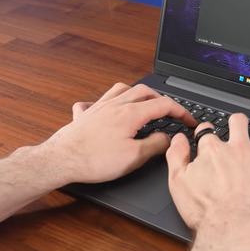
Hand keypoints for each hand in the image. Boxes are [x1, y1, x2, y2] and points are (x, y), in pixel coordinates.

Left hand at [32, 83, 195, 184]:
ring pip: (121, 90)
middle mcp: (115, 105)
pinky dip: (106, 102)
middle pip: (144, 91)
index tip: (188, 120)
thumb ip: (156, 145)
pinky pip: (96, 101)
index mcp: (131, 113)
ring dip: (137, 93)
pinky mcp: (85, 115)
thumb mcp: (134, 157)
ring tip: (144, 102)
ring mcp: (98, 107)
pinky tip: (106, 109)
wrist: (61, 160)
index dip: (181, 111)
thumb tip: (167, 138)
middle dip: (161, 99)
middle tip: (170, 111)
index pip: (164, 104)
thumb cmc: (94, 160)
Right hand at [166, 113, 249, 241]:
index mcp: (214, 151)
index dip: (205, 132)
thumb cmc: (208, 214)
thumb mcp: (178, 184)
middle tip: (235, 127)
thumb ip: (176, 157)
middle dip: (235, 123)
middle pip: (238, 123)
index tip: (206, 135)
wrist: (236, 232)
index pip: (207, 131)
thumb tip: (177, 141)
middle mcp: (238, 150)